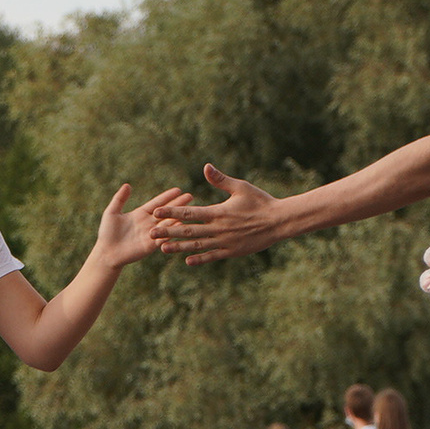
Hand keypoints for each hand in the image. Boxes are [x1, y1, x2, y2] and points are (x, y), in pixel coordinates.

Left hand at [91, 183, 191, 269]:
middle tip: (190, 197)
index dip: (167, 197)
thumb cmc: (107, 232)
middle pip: (166, 212)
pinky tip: (181, 227)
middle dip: (178, 204)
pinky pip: (163, 237)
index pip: (156, 203)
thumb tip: (127, 185)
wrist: (106, 252)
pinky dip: (172, 232)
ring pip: (167, 224)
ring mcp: (151, 234)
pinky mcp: (151, 245)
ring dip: (178, 217)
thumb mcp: (112, 212)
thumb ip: (120, 199)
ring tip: (190, 211)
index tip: (178, 189)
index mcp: (140, 214)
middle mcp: (148, 223)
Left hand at [151, 165, 289, 263]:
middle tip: (150, 233)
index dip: (171, 212)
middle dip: (167, 232)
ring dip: (179, 247)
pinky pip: (212, 256)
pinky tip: (187, 261)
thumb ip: (221, 180)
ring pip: (197, 245)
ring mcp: (224, 241)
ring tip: (162, 249)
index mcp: (218, 212)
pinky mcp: (232, 251)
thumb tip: (206, 167)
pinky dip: (200, 258)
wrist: (279, 222)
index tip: (156, 212)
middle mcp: (218, 228)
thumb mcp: (241, 187)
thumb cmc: (260, 201)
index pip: (189, 212)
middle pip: (188, 231)